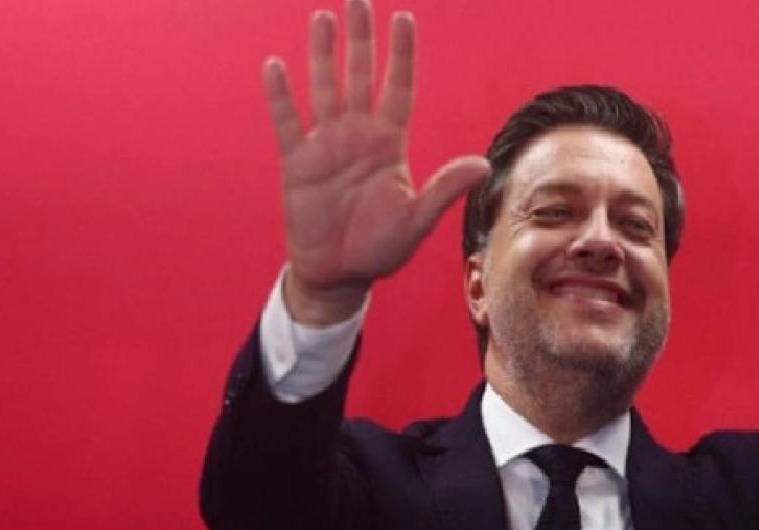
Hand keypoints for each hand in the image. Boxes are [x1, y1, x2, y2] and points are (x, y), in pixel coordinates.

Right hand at [263, 0, 489, 325]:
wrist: (339, 274)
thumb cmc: (380, 248)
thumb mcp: (417, 220)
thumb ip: (444, 189)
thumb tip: (482, 165)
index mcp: (390, 144)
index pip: (398, 89)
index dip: (402, 55)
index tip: (404, 18)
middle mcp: (358, 136)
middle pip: (361, 77)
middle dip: (361, 39)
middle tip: (358, 0)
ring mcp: (326, 146)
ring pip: (324, 89)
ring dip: (322, 55)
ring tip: (322, 18)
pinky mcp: (298, 163)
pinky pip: (289, 122)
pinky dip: (281, 96)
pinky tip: (276, 65)